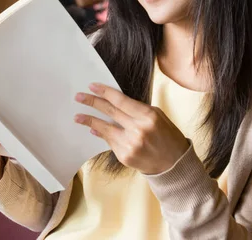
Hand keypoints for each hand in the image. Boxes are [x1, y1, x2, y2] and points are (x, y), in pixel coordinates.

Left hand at [74, 83, 189, 174]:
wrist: (174, 164)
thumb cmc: (167, 136)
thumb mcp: (158, 116)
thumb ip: (137, 109)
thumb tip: (114, 104)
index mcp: (148, 116)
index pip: (120, 100)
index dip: (104, 92)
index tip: (92, 86)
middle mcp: (138, 130)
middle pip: (110, 111)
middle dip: (92, 102)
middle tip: (79, 96)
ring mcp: (130, 144)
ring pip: (105, 128)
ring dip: (89, 120)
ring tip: (77, 116)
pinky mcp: (124, 156)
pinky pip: (109, 141)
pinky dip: (101, 133)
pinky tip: (94, 128)